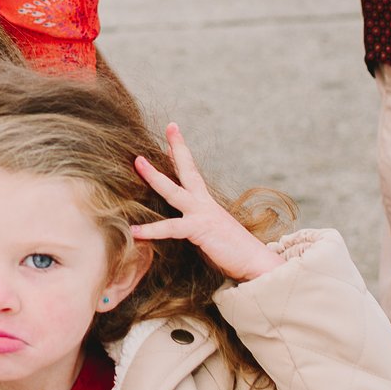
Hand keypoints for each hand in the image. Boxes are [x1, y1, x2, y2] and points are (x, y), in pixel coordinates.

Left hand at [130, 124, 282, 283]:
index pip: (192, 175)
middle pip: (188, 170)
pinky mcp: (199, 230)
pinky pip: (170, 227)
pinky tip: (134, 230)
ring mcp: (202, 214)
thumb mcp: (214, 233)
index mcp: (207, 205)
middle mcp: (204, 204)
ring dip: (154, 176)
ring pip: (173, 191)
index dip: (181, 156)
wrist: (256, 263)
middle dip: (178, 148)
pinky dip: (151, 229)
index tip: (170, 140)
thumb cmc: (235, 252)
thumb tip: (189, 225)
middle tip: (170, 126)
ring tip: (138, 162)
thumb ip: (199, 226)